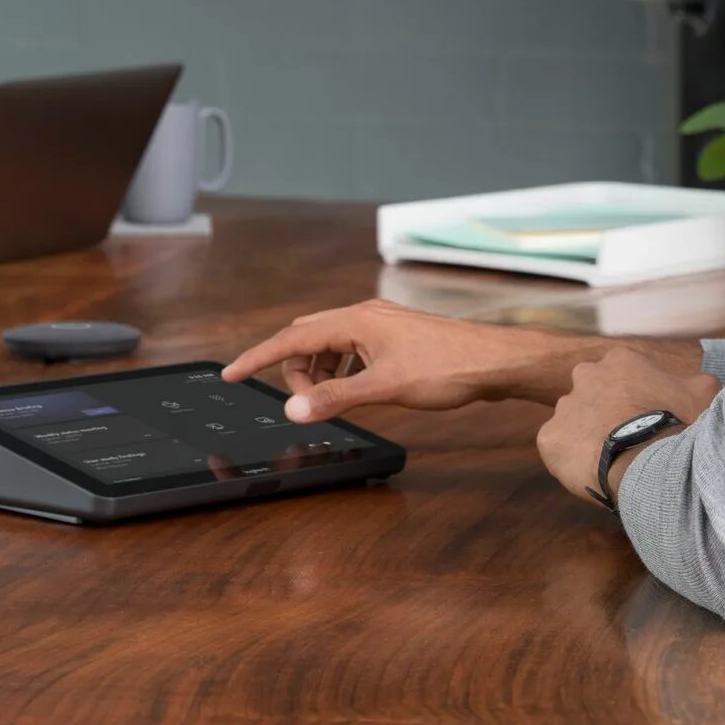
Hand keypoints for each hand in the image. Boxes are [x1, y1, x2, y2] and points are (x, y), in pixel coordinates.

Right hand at [221, 300, 579, 421]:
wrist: (494, 361)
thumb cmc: (447, 367)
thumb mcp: (385, 388)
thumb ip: (336, 399)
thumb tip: (295, 409)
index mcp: (354, 320)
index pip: (290, 338)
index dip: (258, 357)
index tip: (231, 374)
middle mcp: (362, 315)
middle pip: (306, 339)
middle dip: (296, 371)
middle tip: (308, 404)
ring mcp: (378, 325)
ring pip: (328, 345)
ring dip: (320, 373)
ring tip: (335, 401)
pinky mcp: (392, 337)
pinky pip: (350, 350)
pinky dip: (341, 371)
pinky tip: (355, 390)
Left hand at [535, 345, 724, 505]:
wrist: (650, 464)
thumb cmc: (679, 425)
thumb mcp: (704, 394)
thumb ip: (697, 382)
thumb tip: (700, 384)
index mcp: (620, 361)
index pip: (623, 375)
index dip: (635, 398)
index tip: (646, 418)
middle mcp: (585, 376)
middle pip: (593, 392)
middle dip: (605, 411)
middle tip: (626, 438)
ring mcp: (564, 407)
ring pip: (574, 420)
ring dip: (588, 435)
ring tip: (611, 458)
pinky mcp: (549, 439)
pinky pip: (559, 448)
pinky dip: (572, 459)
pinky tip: (592, 471)